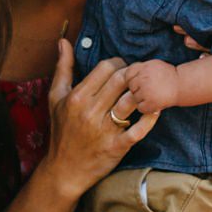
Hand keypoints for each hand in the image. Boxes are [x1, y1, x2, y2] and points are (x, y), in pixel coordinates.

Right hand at [44, 38, 158, 196]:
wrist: (64, 170)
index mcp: (76, 97)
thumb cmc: (61, 131)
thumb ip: (62, 68)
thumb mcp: (55, 98)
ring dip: (143, 92)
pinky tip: (156, 110)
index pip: (106, 68)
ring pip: (131, 101)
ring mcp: (104, 130)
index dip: (118, 64)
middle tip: (138, 77)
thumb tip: (63, 41)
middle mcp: (90, 112)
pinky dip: (150, 118)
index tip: (122, 70)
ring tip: (147, 89)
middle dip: (133, 74)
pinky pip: (139, 129)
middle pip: (121, 80)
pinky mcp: (117, 146)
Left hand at [126, 59, 182, 114]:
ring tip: (154, 94)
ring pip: (134, 98)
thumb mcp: (152, 65)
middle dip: (137, 89)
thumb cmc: (166, 75)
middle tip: (150, 88)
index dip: (133, 79)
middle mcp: (143, 79)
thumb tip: (120, 74)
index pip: (127, 74)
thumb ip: (138, 68)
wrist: (181, 85)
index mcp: (143, 68)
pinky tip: (154, 102)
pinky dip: (146, 107)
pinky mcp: (150, 103)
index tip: (142, 80)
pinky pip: (140, 108)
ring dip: (142, 99)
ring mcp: (146, 91)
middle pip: (130, 87)